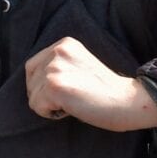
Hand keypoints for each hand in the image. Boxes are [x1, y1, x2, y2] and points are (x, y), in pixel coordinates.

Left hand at [25, 37, 156, 131]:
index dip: (43, 84)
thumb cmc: (105, 90)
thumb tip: (32, 81)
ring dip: (49, 105)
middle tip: (71, 98)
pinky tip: (71, 109)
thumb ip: (57, 65)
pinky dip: (51, 113)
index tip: (66, 91)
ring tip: (74, 102)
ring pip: (32, 95)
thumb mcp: (79, 65)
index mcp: (64, 43)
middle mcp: (57, 51)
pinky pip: (37, 106)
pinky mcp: (54, 86)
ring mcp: (54, 68)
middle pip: (30, 80)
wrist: (126, 100)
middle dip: (44, 95)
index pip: (33, 65)